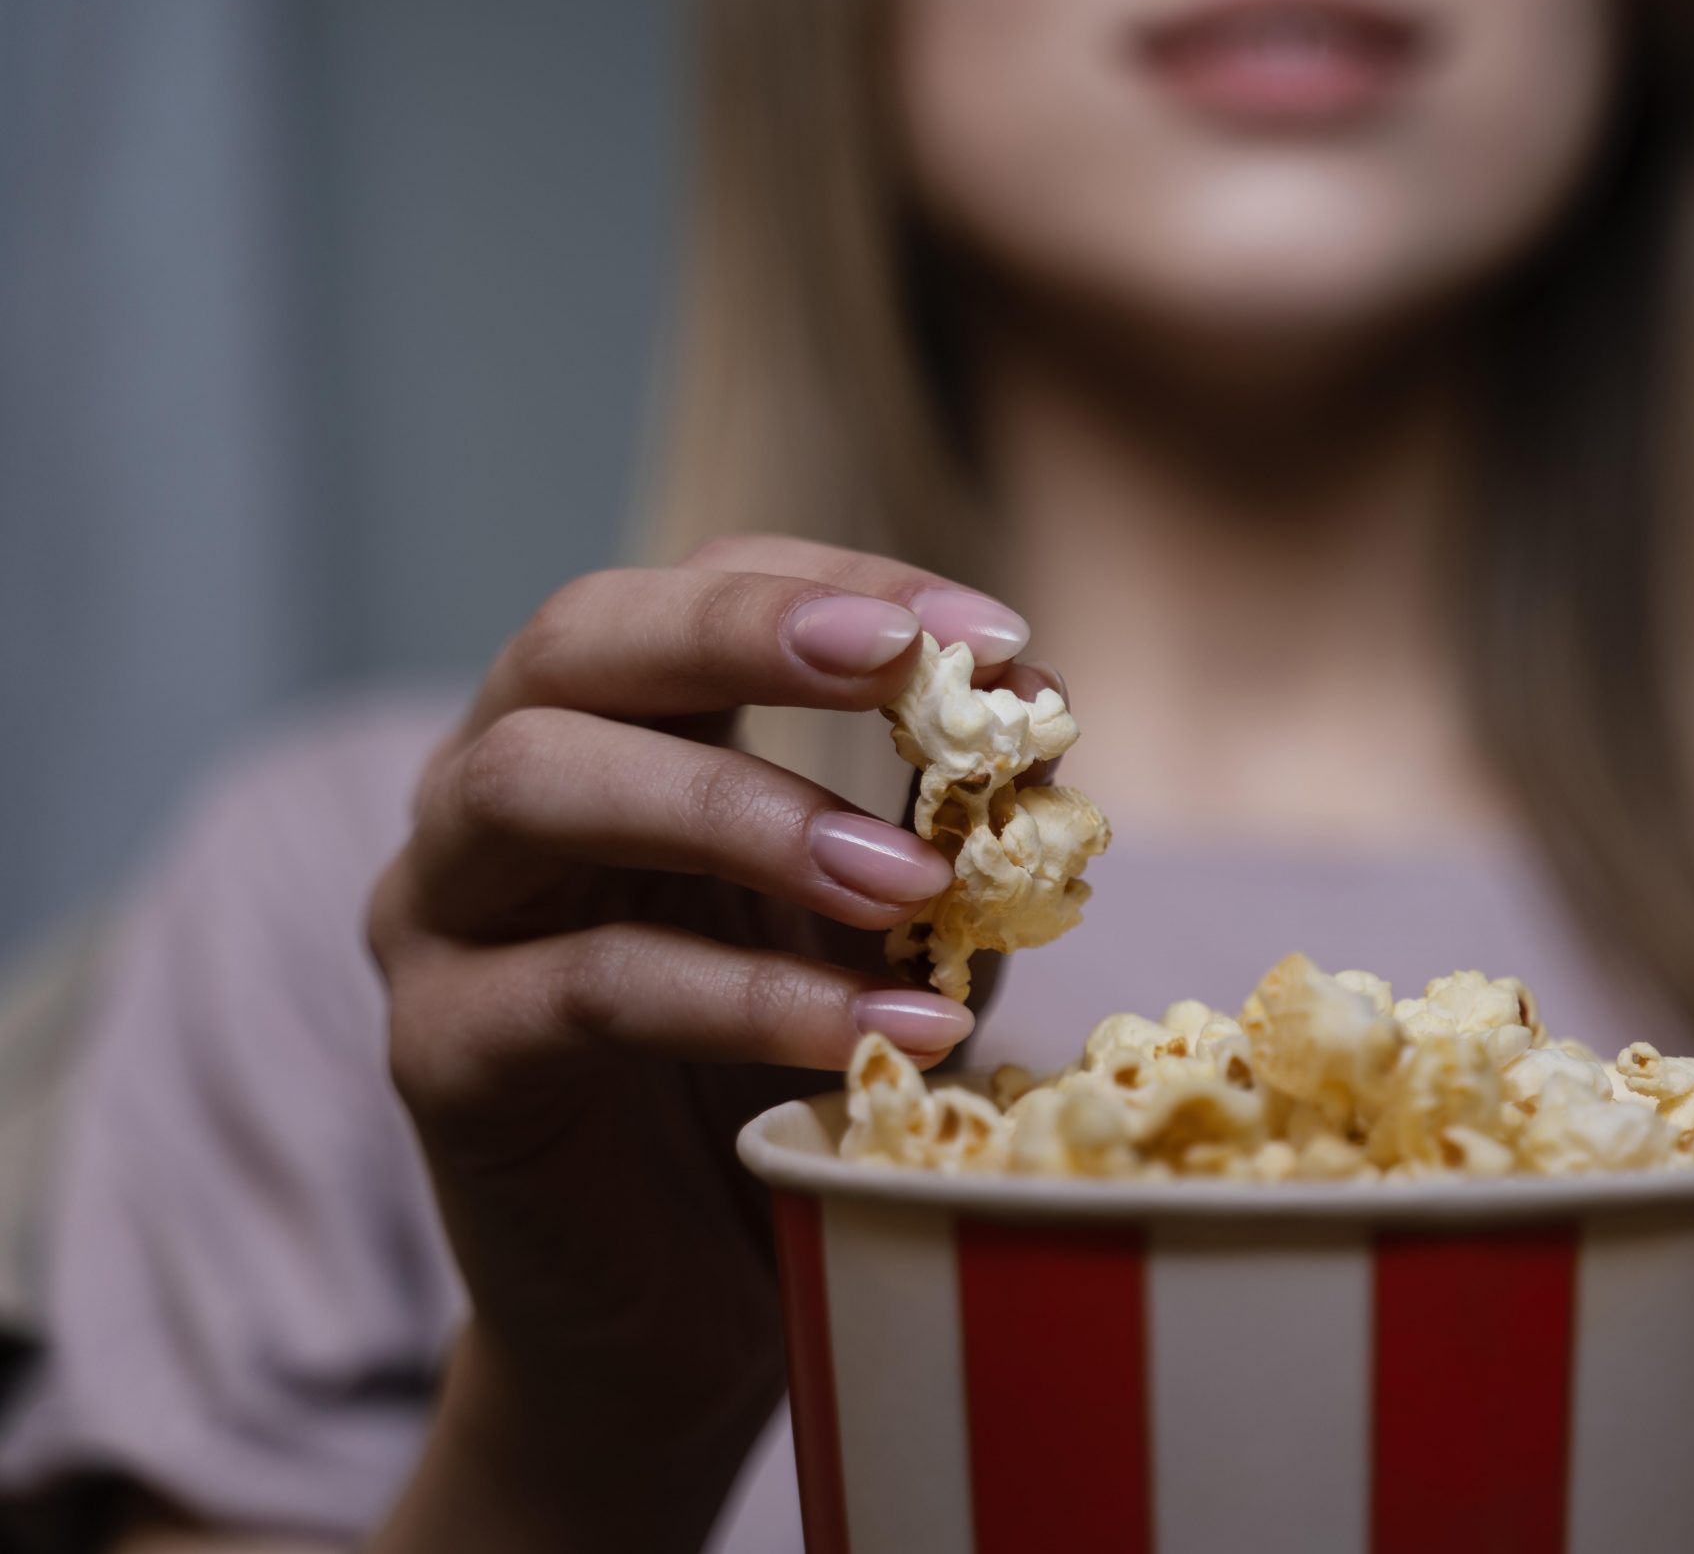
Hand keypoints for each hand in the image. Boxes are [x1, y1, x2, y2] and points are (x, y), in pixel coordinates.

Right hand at [364, 535, 1054, 1551]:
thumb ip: (944, 836)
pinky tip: (891, 1035)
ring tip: (910, 883)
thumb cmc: (777, 1089)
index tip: (990, 631)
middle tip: (903, 666)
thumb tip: (1049, 737)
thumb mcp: (879, 939)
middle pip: (571, 639)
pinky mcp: (443, 1054)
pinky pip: (590, 989)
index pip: (693, 585)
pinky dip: (752, 998)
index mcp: (604, 732)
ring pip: (537, 784)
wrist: (678, 1315)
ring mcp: (441, 917)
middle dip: (743, 628)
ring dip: (745, 810)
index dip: (835, 581)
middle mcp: (490, 792)